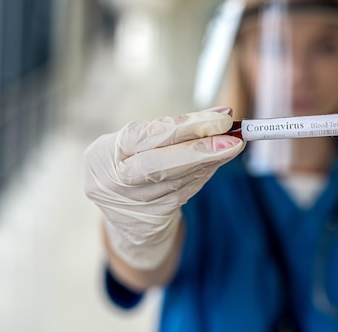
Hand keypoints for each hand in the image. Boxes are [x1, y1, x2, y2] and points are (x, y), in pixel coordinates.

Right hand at [84, 107, 243, 269]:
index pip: (149, 136)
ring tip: (233, 145)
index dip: (188, 126)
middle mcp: (113, 183)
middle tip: (235, 140)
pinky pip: (185, 192)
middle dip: (201, 151)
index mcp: (102, 154)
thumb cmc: (130, 161)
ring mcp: (132, 206)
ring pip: (180, 181)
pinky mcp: (152, 220)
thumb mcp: (137, 141)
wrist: (118, 211)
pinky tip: (218, 161)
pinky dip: (204, 174)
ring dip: (211, 161)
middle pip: (161, 166)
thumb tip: (221, 117)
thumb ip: (172, 128)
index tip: (222, 119)